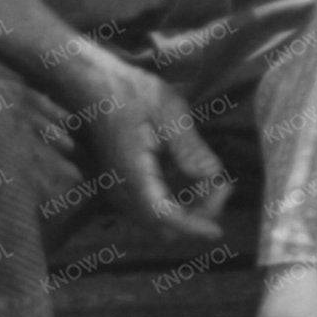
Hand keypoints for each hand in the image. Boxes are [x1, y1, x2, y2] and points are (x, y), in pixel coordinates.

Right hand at [66, 46, 231, 241]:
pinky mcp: (123, 185)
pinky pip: (153, 206)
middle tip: (223, 185)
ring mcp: (119, 189)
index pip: (162, 215)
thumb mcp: (168, 111)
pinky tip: (195, 176)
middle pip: (162, 226)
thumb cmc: (129, 91)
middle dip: (196, 214)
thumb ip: (189, 148)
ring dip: (188, 207)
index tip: (217, 232)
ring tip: (214, 178)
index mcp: (131, 171)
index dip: (192, 227)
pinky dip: (177, 199)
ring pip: (158, 220)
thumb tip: (212, 176)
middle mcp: (120, 189)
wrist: (93, 84)